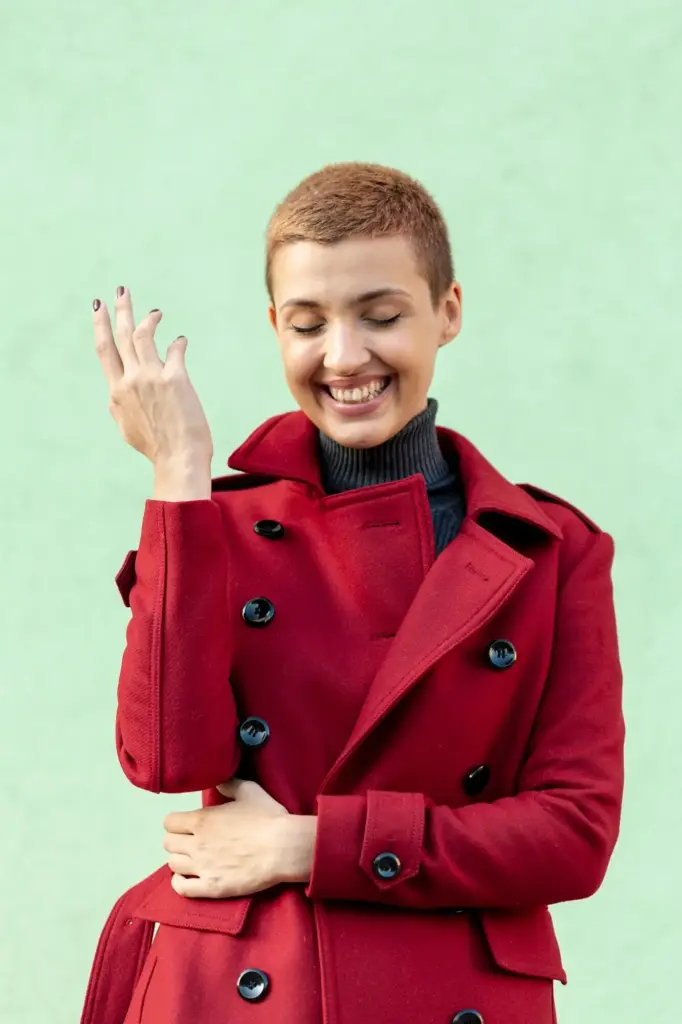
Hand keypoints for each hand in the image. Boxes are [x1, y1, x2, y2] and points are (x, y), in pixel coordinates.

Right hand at [92, 289, 212, 492]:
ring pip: (144, 336)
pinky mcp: (175, 378)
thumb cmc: (156, 448)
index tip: (98, 307)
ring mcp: (151, 377)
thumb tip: (111, 399)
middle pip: (121, 336)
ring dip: (149, 319)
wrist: (178, 459)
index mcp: (116, 392)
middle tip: (122, 291)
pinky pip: (175, 350)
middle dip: (120, 310)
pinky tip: (181, 340)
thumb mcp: (127, 429)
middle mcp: (130, 381)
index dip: (100, 326)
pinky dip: (178, 343)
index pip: (105, 351)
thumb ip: (118, 409)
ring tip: (155, 312)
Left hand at [162, 779, 317, 898]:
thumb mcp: (249, 791)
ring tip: (192, 859)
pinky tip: (188, 878)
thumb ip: (229, 784)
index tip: (188, 824)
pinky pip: (181, 889)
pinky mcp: (211, 888)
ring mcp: (202, 868)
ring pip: (173, 864)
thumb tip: (217, 780)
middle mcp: (196, 844)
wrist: (283, 848)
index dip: (177, 822)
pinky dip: (180, 883)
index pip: (170, 822)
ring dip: (180, 860)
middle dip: (177, 840)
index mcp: (202, 819)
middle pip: (168, 843)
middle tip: (191, 841)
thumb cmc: (268, 817)